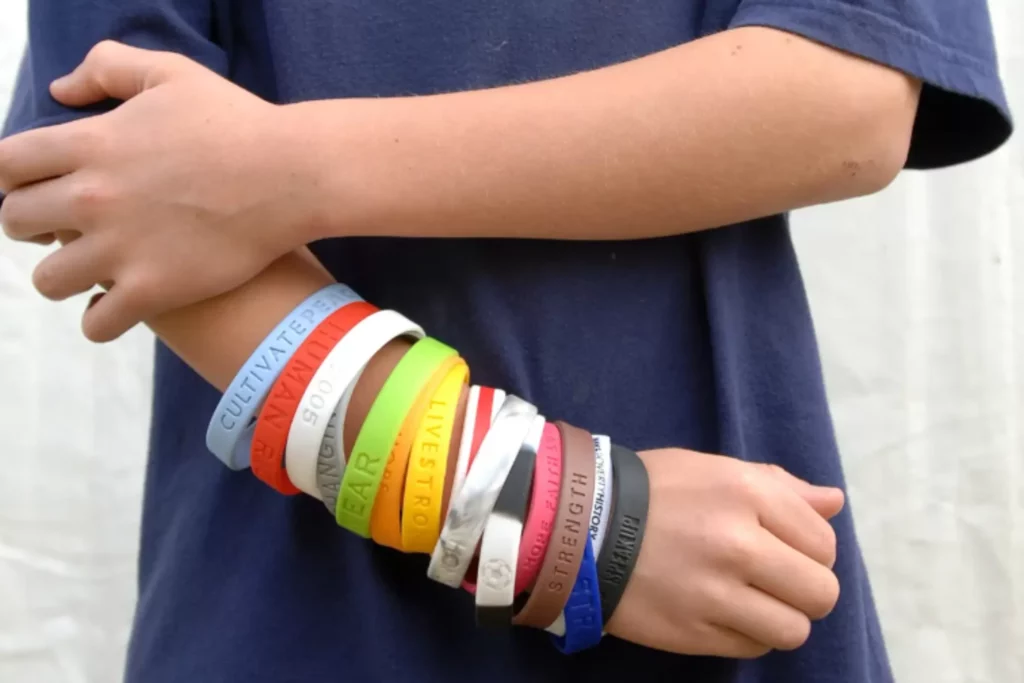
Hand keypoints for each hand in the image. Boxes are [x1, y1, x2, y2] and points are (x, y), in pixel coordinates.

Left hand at [0, 41, 318, 340]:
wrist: (292, 176)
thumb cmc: (239, 124)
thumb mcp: (171, 73)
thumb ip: (107, 67)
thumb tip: (61, 91)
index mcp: (90, 143)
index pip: (7, 165)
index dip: (14, 178)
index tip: (36, 185)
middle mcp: (93, 198)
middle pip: (17, 222)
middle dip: (32, 225)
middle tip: (62, 229)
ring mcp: (121, 249)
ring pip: (50, 280)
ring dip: (63, 277)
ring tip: (89, 273)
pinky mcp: (154, 290)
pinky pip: (97, 323)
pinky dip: (100, 320)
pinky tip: (119, 307)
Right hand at [605, 449, 843, 657]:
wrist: (580, 528)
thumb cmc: (652, 492)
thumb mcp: (715, 470)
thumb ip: (780, 487)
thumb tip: (835, 503)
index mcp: (747, 494)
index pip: (823, 543)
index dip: (810, 550)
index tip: (782, 547)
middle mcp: (738, 544)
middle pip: (821, 592)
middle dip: (805, 589)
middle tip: (774, 579)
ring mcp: (715, 593)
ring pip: (794, 630)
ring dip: (779, 618)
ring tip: (750, 601)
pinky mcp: (694, 632)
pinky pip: (753, 647)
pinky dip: (747, 635)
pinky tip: (722, 613)